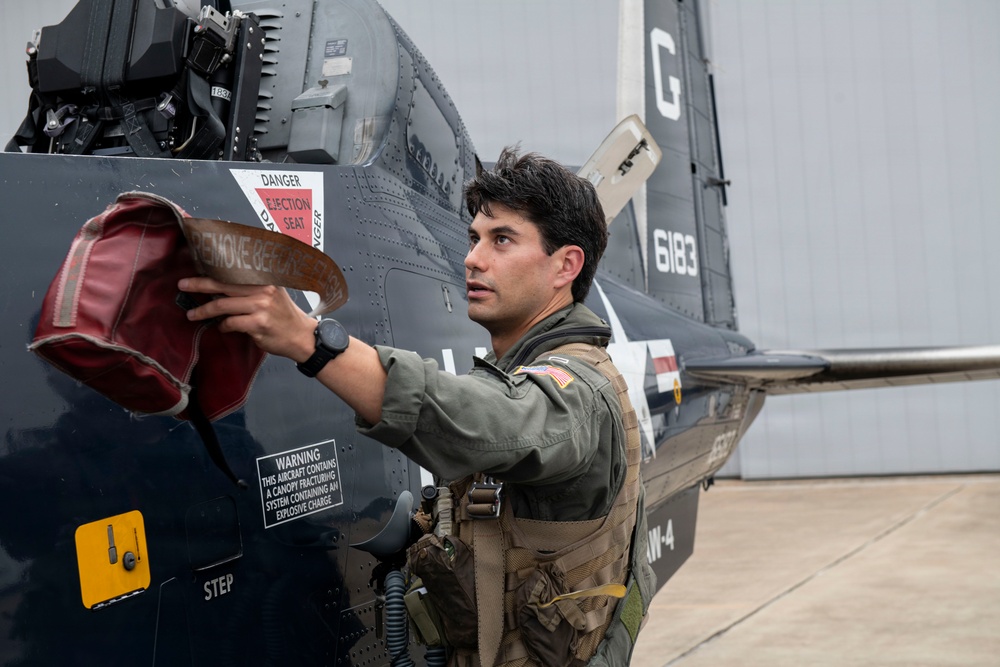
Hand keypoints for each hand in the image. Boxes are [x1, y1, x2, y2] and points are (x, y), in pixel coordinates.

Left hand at [178, 277, 315, 361]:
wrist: (301, 336)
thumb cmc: (283, 316)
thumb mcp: (273, 294)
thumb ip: (251, 288)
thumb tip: (219, 285)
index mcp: (266, 279)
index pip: (233, 272)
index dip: (212, 270)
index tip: (196, 270)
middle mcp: (264, 289)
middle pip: (223, 284)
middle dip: (199, 285)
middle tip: (183, 285)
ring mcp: (261, 306)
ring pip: (222, 306)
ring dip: (204, 311)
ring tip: (193, 314)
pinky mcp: (258, 324)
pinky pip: (230, 323)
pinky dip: (223, 326)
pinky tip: (223, 327)